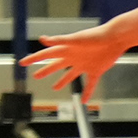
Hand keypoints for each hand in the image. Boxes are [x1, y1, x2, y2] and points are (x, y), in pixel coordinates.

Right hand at [23, 8, 137, 98]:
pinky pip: (90, 84)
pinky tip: (84, 101)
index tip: (22, 62)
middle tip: (36, 76)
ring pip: (70, 75)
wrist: (114, 38)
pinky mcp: (95, 70)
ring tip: (55, 88)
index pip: (46, 55)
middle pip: (56, 66)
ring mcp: (84, 65)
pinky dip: (87, 93)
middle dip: (45, 70)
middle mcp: (73, 58)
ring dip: (62, 81)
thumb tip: (42, 39)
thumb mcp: (76, 39)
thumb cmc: (95, 36)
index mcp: (65, 49)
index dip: (33, 59)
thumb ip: (60, 40)